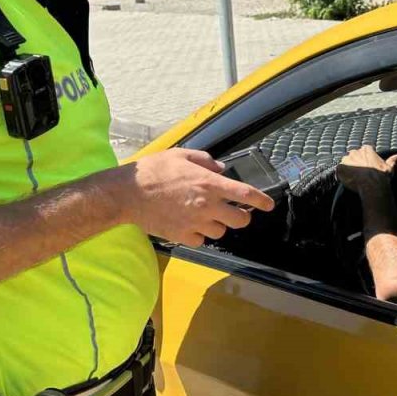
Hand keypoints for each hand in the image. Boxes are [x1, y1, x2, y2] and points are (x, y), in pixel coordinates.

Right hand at [125, 148, 275, 245]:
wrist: (128, 193)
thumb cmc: (153, 171)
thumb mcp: (181, 154)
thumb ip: (205, 160)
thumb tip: (220, 168)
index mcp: (208, 183)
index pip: (245, 195)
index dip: (261, 201)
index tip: (268, 204)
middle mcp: (206, 205)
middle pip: (239, 220)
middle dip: (241, 217)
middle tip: (233, 212)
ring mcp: (195, 222)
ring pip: (220, 232)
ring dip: (218, 225)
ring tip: (205, 215)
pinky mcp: (182, 236)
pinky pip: (201, 240)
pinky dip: (200, 234)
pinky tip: (190, 224)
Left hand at [336, 146, 396, 195]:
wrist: (372, 186)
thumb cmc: (381, 176)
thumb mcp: (390, 168)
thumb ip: (394, 160)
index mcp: (366, 150)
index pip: (364, 150)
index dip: (366, 158)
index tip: (368, 165)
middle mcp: (355, 152)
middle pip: (354, 156)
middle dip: (356, 162)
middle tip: (360, 173)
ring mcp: (347, 160)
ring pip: (346, 163)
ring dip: (348, 168)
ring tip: (353, 178)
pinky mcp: (340, 168)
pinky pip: (339, 171)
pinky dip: (341, 175)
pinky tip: (347, 181)